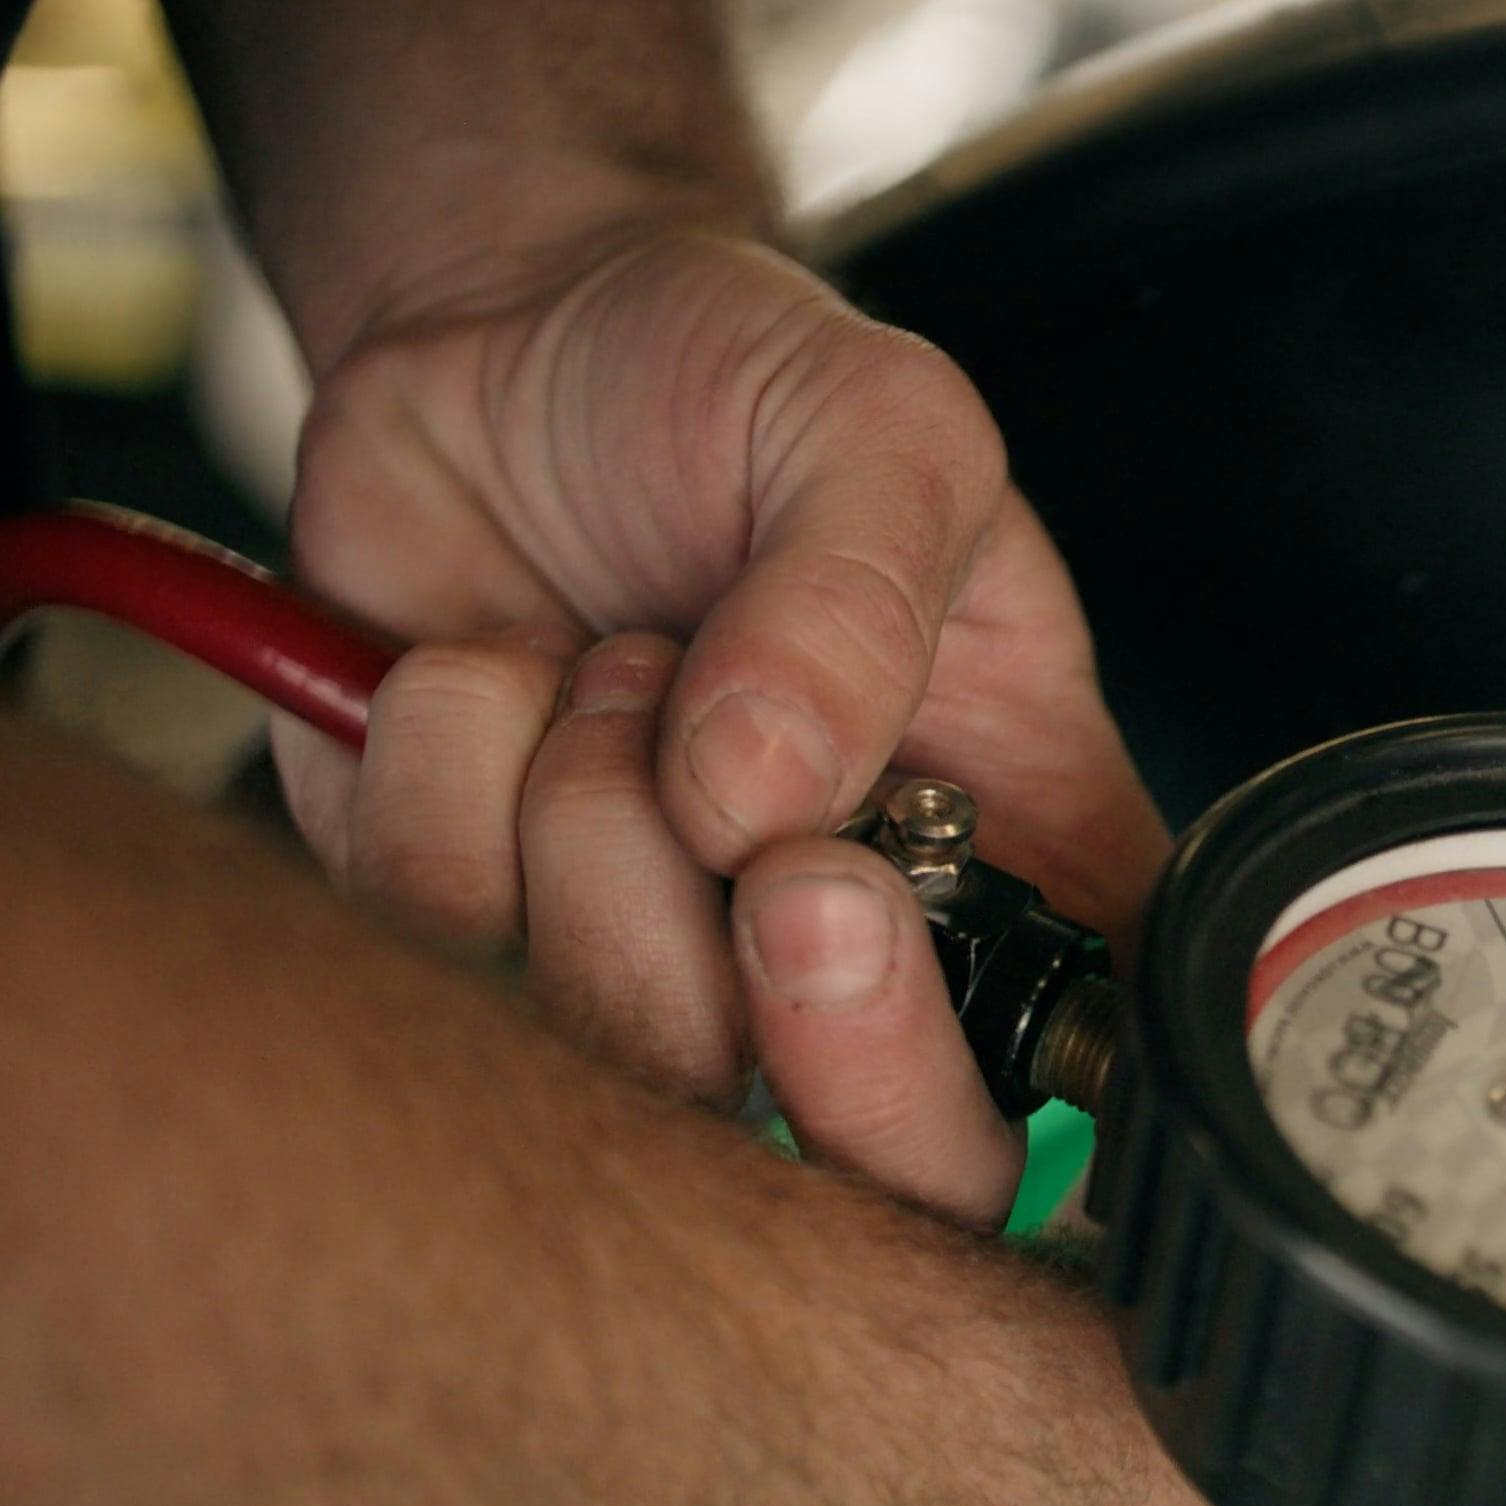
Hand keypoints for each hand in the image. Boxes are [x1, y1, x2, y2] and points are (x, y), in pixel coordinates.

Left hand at [272, 222, 1168, 1215]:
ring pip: (623, 1044)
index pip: (1071, 1100)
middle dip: (803, 1029)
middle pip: (869, 1177)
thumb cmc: (737, 384)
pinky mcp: (461, 925)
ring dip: (597, 807)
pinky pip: (434, 924)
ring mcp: (652, 959)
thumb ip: (858, 597)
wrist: (501, 329)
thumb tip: (773, 793)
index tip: (857, 911)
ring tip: (624, 657)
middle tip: (768, 849)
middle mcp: (851, 956)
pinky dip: (444, 754)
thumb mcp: (877, 423)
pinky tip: (496, 666)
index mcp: (1020, 866)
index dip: (976, 1090)